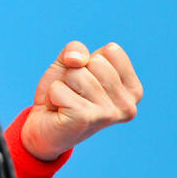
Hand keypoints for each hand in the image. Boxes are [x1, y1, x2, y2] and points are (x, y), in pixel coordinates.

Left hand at [21, 41, 142, 161]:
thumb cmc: (64, 93)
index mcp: (133, 89)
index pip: (113, 51)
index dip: (91, 60)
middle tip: (74, 94)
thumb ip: (76, 49)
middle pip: (96, 61)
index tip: (87, 81)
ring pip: (76, 74)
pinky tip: (59, 111)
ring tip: (66, 102)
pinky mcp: (85, 118)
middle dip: (75, 73)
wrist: (44, 128)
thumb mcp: (71, 63)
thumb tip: (76, 60)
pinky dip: (52, 96)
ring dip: (63, 86)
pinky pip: (59, 89)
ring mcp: (108, 114)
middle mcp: (127, 104)